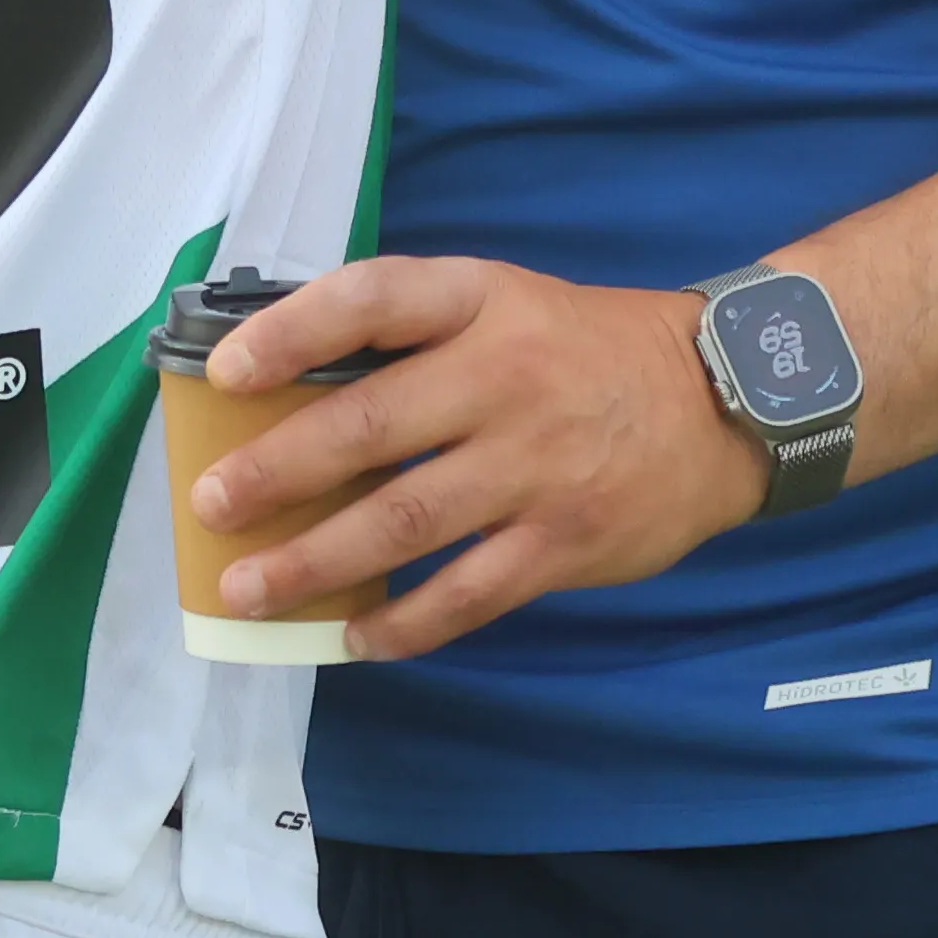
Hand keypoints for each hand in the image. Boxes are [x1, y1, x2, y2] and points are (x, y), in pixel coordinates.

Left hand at [188, 257, 768, 659]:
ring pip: (404, 521)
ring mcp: (537, 465)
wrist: (726, 400)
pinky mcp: (564, 542)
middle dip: (278, 469)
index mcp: (482, 302)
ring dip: (314, 560)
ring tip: (248, 589)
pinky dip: (402, 622)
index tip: (226, 373)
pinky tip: (352, 637)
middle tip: (210, 503)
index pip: (374, 300)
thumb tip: (289, 388)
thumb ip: (416, 336)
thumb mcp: (507, 304)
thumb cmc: (584, 351)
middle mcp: (506, 377)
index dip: (292, 332)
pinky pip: (466, 594)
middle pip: (371, 424)